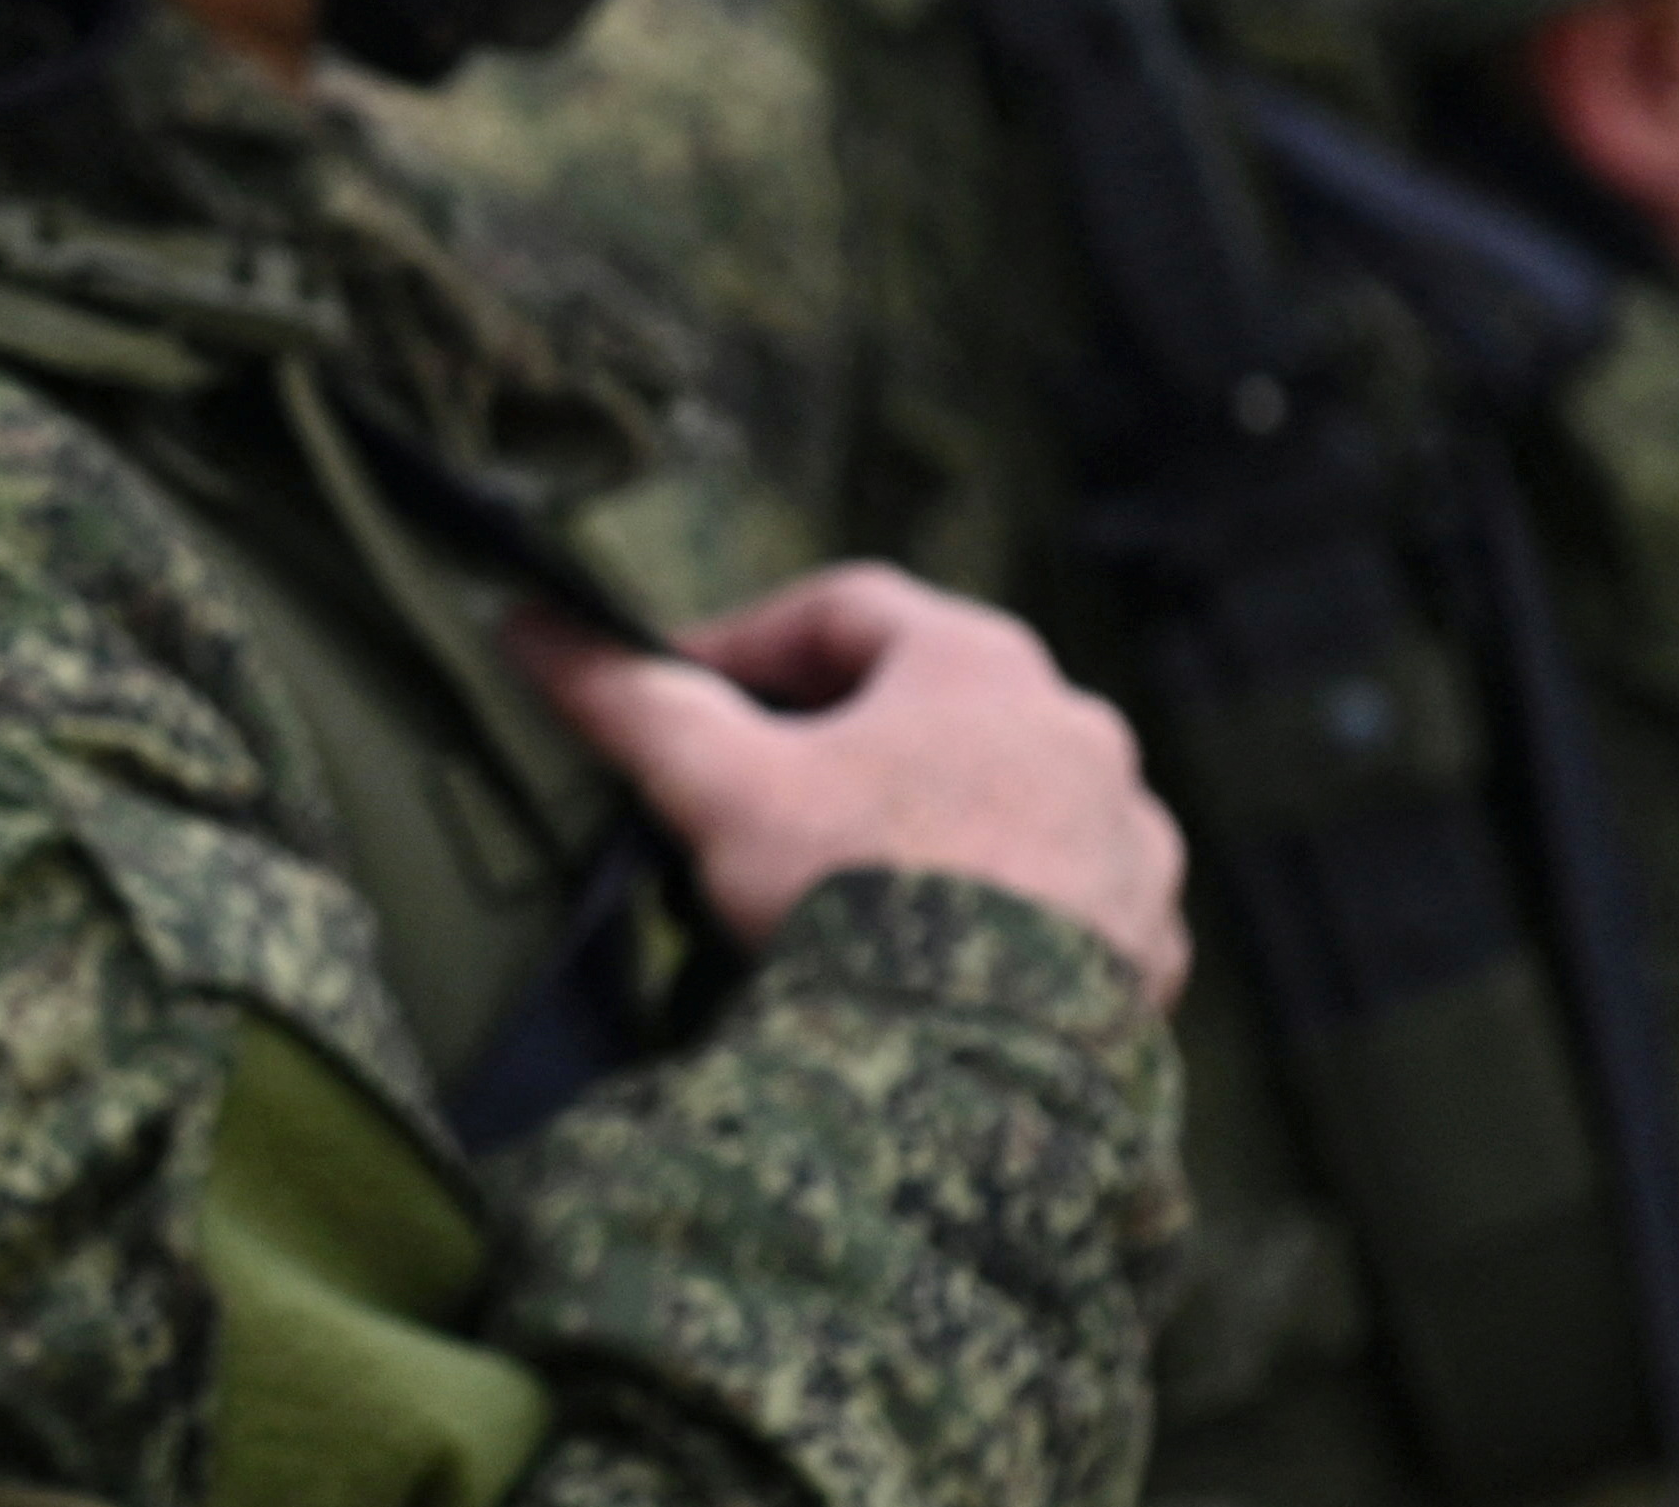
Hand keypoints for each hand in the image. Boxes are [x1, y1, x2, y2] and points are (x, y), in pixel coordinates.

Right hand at [514, 563, 1190, 1012]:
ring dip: (925, 823)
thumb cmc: (850, 890)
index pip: (840, 609)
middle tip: (748, 793)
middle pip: (928, 704)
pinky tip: (932, 958)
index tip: (673, 691)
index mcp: (981, 663)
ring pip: (1003, 804)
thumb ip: (627, 695)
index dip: (740, 642)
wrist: (977, 1070)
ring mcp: (1130, 845)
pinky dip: (995, 914)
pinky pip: (1063, 907)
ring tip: (838, 884)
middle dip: (833, 739)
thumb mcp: (716, 782)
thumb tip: (525, 625)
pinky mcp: (1152, 947)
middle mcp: (1079, 733)